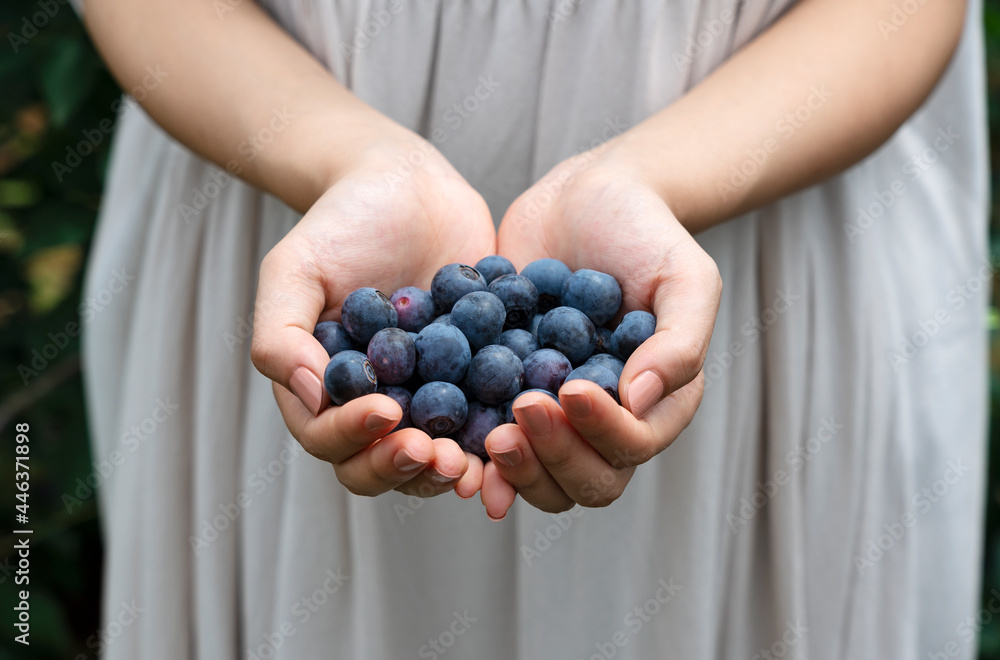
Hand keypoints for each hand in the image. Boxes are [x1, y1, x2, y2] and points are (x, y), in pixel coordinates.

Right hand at [250, 136, 495, 499]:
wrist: (408, 186)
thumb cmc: (341, 222)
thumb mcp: (294, 268)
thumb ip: (281, 333)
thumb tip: (308, 396)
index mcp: (325, 390)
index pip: (328, 438)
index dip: (354, 438)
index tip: (386, 412)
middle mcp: (376, 403)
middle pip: (382, 464)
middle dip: (407, 468)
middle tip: (438, 455)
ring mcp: (428, 396)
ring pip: (437, 456)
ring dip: (454, 467)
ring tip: (476, 459)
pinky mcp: (477, 379)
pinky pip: (488, 419)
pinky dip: (500, 434)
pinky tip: (519, 430)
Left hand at [483, 154, 721, 517]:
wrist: (586, 196)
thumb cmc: (646, 233)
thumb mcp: (685, 277)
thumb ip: (679, 342)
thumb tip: (638, 402)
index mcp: (655, 402)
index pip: (633, 445)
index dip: (602, 431)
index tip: (571, 389)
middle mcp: (605, 419)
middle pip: (586, 481)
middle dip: (552, 458)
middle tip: (521, 415)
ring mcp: (553, 411)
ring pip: (537, 475)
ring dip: (513, 469)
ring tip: (486, 438)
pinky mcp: (505, 391)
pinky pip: (488, 436)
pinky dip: (469, 448)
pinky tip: (444, 437)